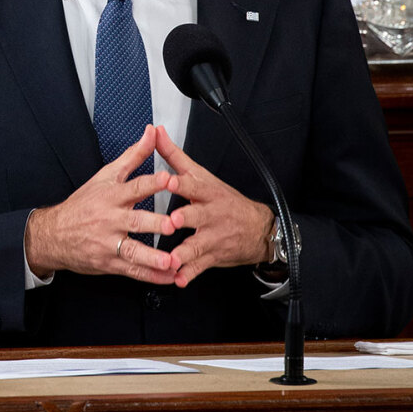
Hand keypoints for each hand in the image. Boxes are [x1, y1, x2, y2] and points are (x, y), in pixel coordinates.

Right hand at [25, 125, 179, 285]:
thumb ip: (133, 155)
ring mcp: (109, 244)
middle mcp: (110, 220)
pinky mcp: (109, 263)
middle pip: (135, 221)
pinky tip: (168, 277)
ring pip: (133, 252)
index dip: (151, 182)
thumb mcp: (106, 175)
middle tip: (173, 224)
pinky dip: (151, 276)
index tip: (169, 179)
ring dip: (153, 258)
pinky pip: (133, 271)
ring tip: (171, 261)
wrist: (54, 234)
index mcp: (111, 196)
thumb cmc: (84, 204)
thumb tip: (152, 132)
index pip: (133, 187)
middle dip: (155, 223)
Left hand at [155, 125, 273, 287]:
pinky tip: (179, 279)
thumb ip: (174, 155)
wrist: (257, 228)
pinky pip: (200, 266)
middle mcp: (211, 214)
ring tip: (172, 259)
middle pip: (197, 215)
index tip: (170, 180)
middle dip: (185, 218)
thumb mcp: (200, 174)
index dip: (182, 183)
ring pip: (197, 245)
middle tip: (173, 221)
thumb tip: (155, 132)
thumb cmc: (222, 199)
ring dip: (184, 252)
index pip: (193, 185)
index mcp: (206, 192)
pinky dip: (189, 274)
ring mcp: (212, 236)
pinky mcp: (212, 256)